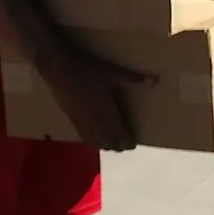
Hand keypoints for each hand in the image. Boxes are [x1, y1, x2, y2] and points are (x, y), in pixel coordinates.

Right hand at [38, 45, 152, 152]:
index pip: (121, 137)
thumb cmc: (86, 69)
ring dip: (105, 143)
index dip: (129, 142)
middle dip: (118, 145)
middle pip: (110, 144)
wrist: (59, 69)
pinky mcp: (72, 120)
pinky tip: (93, 136)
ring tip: (110, 138)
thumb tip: (154, 81)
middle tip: (124, 138)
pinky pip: (84, 138)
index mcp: (108, 113)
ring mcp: (82, 123)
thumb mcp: (111, 71)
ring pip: (96, 143)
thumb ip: (132, 79)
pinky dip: (92, 140)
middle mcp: (96, 122)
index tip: (134, 139)